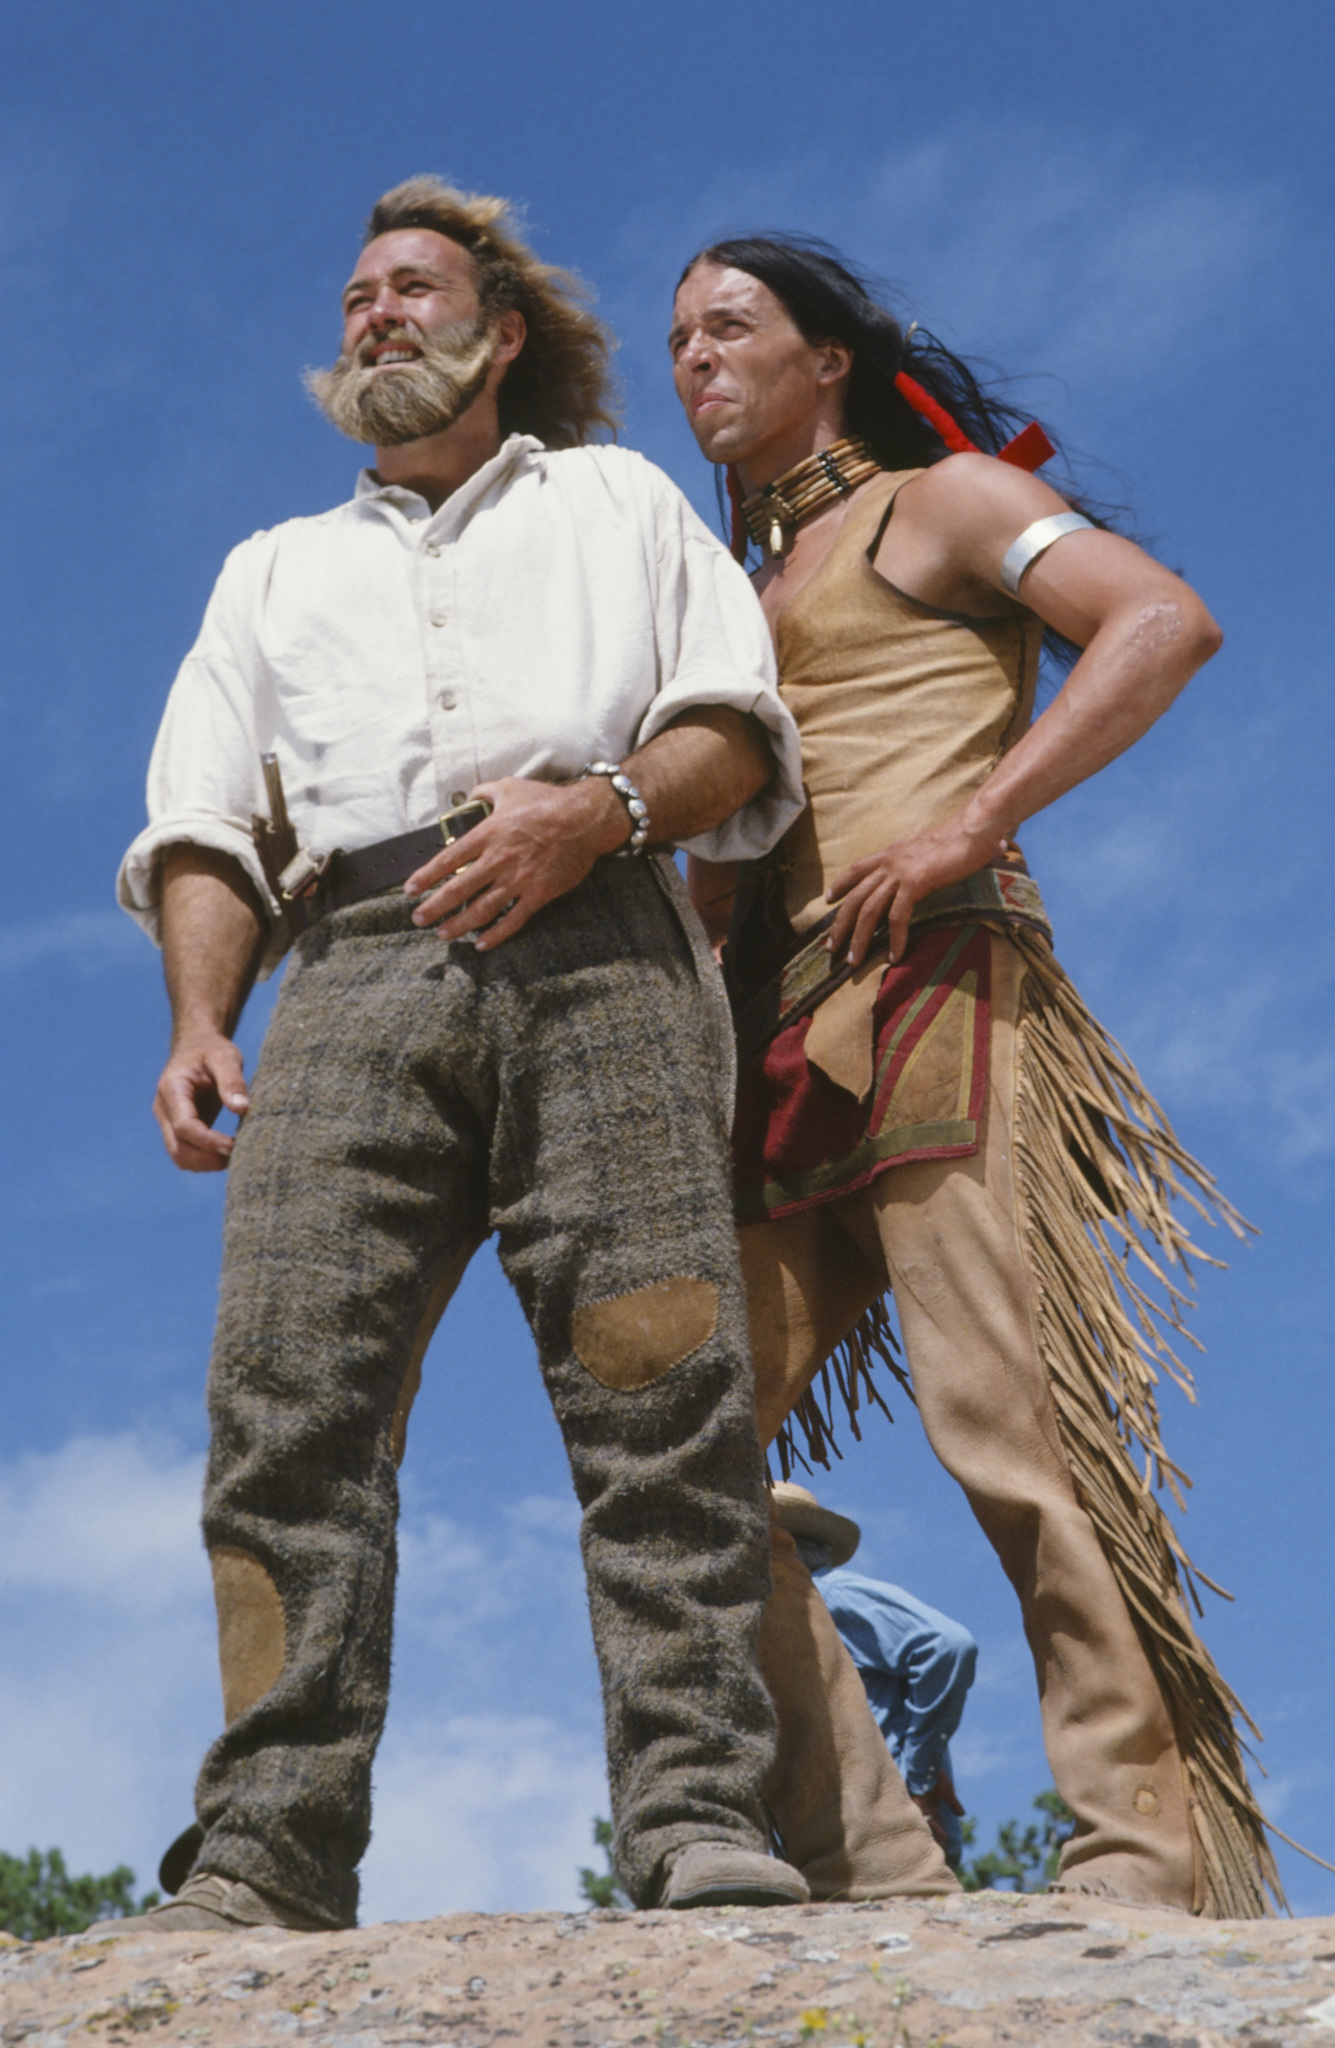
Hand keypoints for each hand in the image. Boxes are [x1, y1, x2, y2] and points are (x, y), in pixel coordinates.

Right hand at [153, 1028, 249, 1171]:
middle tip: (237, 1157)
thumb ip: (232, 1080)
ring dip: (205, 1164)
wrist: (197, 1047)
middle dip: (206, 1158)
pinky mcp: (178, 1129)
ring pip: (179, 1155)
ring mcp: (168, 1121)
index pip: (184, 1126)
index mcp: (172, 1089)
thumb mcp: (225, 1056)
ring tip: (234, 1157)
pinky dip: (204, 1160)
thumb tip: (242, 1109)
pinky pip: (186, 1153)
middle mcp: (164, 1109)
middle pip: (178, 1147)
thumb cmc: (211, 1049)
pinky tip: (226, 1155)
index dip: (208, 1141)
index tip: (232, 1146)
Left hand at [404, 775, 628, 950]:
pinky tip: (481, 944)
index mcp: (487, 835)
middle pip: (458, 890)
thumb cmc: (547, 801)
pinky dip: (496, 935)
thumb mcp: (510, 787)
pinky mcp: (538, 894)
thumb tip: (470, 797)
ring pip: (481, 909)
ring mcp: (518, 880)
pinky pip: (513, 920)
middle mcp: (498, 860)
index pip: (447, 860)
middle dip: (434, 907)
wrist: (584, 818)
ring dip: (459, 925)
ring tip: (443, 934)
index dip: (426, 877)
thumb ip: (485, 793)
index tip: (411, 890)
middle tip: (418, 919)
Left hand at [826, 812, 1009, 967]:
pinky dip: (895, 938)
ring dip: (859, 939)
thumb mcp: (925, 850)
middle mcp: (889, 861)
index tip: (828, 900)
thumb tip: (915, 876)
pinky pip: (898, 916)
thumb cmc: (958, 839)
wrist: (973, 828)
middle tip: (830, 947)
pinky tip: (895, 955)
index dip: (840, 885)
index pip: (856, 869)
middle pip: (854, 897)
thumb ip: (913, 862)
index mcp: (890, 852)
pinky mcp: (915, 882)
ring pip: (869, 910)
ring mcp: (900, 872)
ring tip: (854, 961)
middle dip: (840, 924)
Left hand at [910, 1768, 964, 1852]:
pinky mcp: (916, 1799)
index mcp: (929, 1807)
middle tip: (942, 1850)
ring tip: (943, 1841)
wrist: (927, 1760)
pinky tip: (938, 1829)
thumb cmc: (936, 1774)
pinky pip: (922, 1815)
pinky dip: (931, 1822)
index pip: (935, 1825)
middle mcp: (922, 1808)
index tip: (948, 1844)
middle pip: (928, 1827)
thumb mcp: (947, 1790)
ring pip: (925, 1824)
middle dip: (935, 1838)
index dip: (941, 1834)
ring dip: (934, 1833)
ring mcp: (918, 1805)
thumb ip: (952, 1802)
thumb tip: (962, 1814)